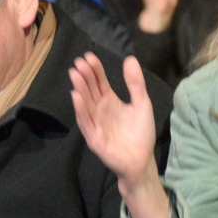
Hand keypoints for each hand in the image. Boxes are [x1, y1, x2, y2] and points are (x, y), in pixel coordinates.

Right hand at [69, 53, 171, 217]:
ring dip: (79, 89)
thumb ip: (135, 83)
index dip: (94, 70)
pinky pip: (85, 121)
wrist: (141, 160)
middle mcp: (99, 110)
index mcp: (109, 101)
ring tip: (75, 74)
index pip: (99, 82)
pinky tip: (76, 96)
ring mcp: (95, 123)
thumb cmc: (140, 133)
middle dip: (84, 76)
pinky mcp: (93, 137)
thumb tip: (130, 59)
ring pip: (85, 103)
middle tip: (79, 62)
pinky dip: (80, 109)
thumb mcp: (142, 104)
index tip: (89, 56)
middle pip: (90, 90)